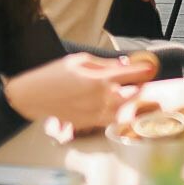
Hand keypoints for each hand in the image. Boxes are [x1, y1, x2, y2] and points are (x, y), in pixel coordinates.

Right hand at [3, 53, 143, 127]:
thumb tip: (124, 64)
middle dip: (139, 88)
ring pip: (123, 111)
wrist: (32, 96)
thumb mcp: (79, 60)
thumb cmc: (53, 74)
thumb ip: (104, 64)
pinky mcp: (87, 123)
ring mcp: (94, 113)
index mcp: (99, 79)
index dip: (144, 71)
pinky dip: (116, 115)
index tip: (151, 68)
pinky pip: (109, 121)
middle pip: (131, 95)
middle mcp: (100, 98)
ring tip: (131, 96)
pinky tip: (116, 108)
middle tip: (142, 83)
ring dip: (129, 104)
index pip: (130, 75)